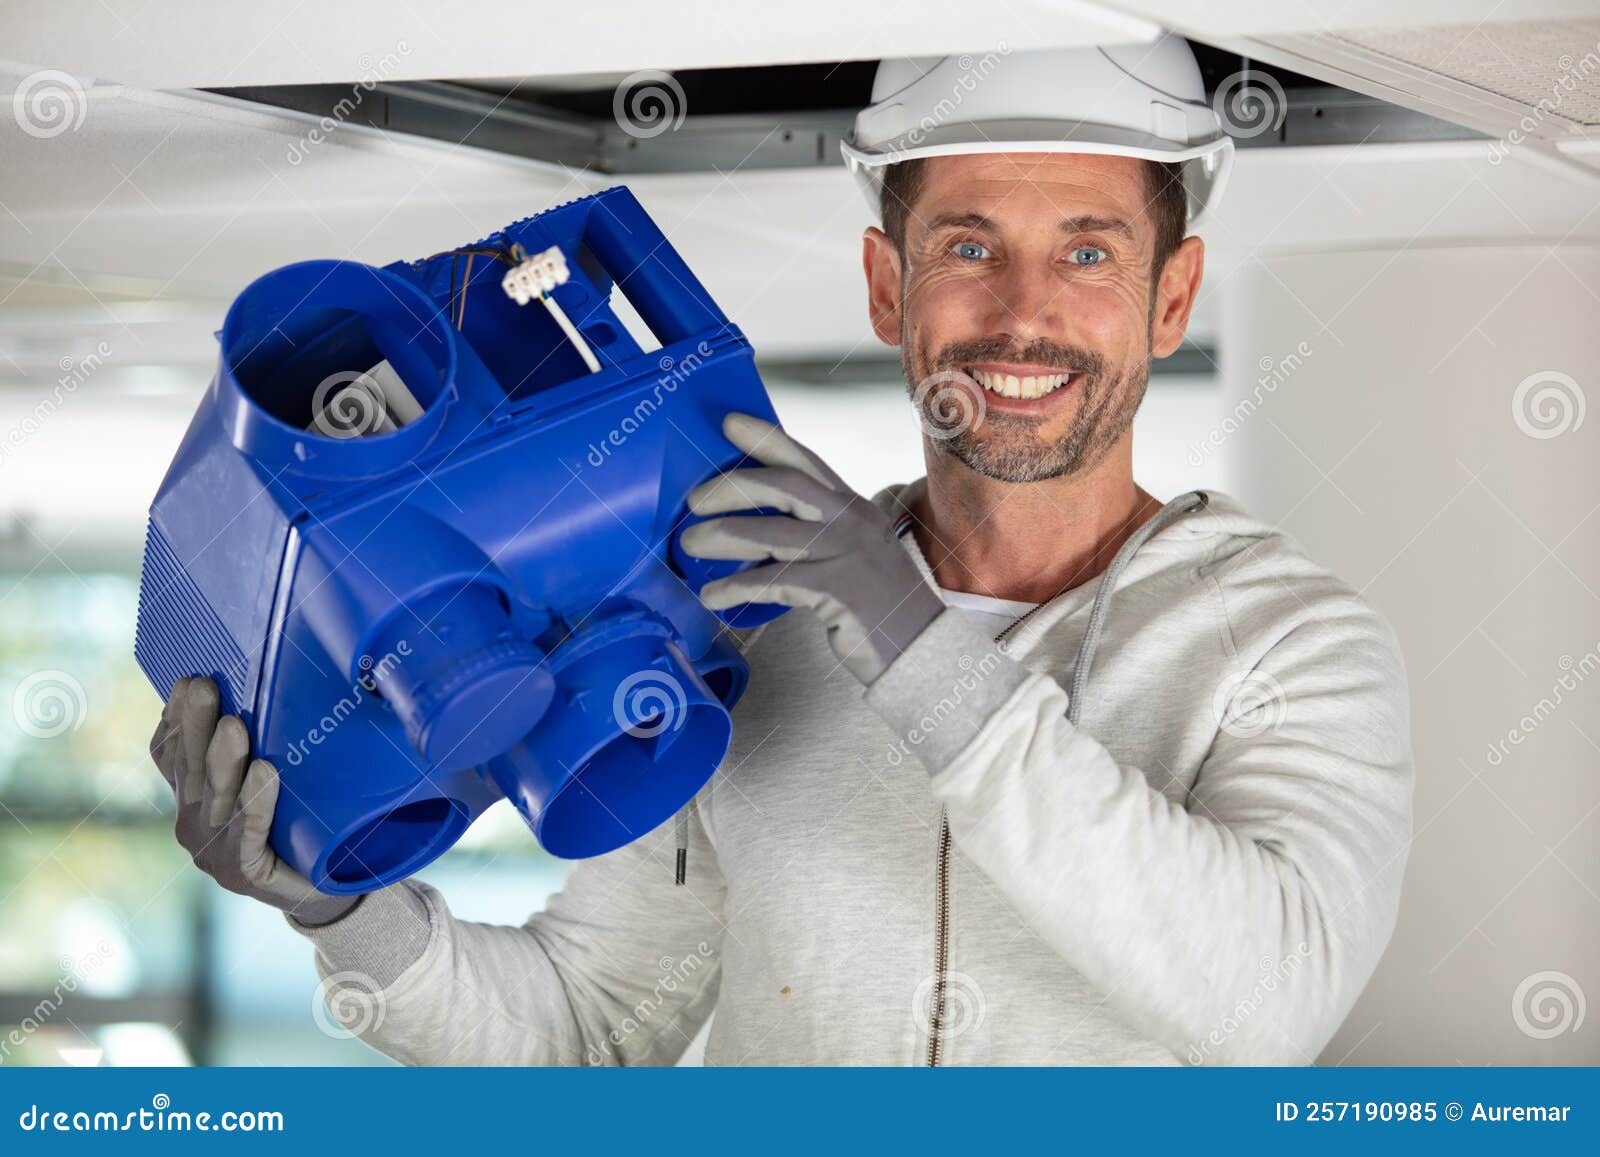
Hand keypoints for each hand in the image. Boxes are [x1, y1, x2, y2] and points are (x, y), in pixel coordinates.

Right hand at [149, 677, 357, 926]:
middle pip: (191, 769)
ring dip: (224, 759)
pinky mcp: (245, 873)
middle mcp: (193, 826)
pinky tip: (265, 772)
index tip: (187, 682)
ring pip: (217, 798)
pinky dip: (257, 800)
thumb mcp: (264, 781)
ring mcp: (215, 852)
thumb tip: (262, 687)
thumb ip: (251, 746)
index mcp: (191, 800)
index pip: (169, 756)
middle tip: (203, 685)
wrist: (322, 887)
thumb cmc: (293, 826)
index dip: (174, 721)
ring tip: (234, 724)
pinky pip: (250, 831)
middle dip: (196, 725)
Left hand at [679, 413, 944, 684]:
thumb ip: (816, 534)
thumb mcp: (853, 554)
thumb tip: (750, 526)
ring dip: (724, 536)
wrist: (921, 648)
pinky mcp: (840, 591)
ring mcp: (847, 555)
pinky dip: (737, 586)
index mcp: (852, 508)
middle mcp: (851, 523)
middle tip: (694, 501)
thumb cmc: (877, 604)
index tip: (729, 422)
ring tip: (689, 544)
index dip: (766, 438)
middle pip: (786, 486)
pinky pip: (775, 581)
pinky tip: (712, 595)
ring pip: (773, 533)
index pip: (806, 461)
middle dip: (733, 487)